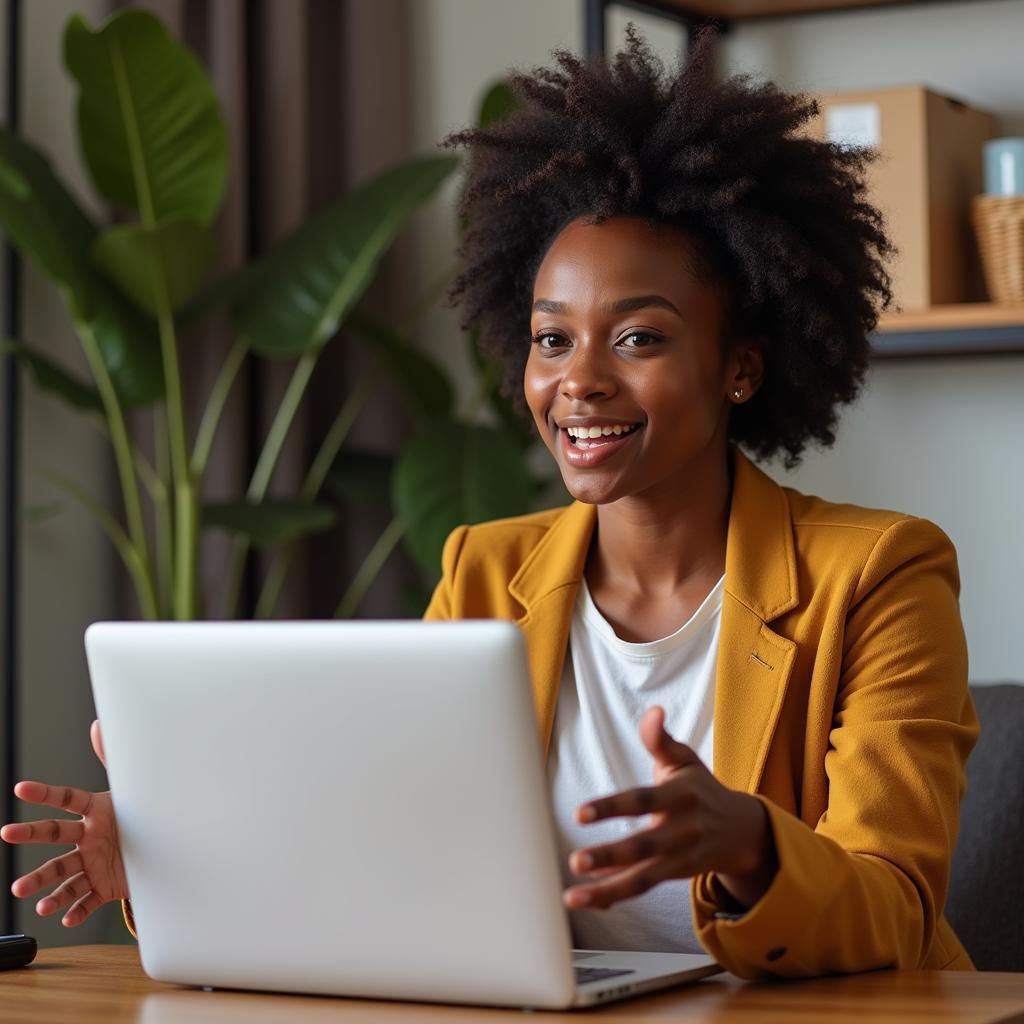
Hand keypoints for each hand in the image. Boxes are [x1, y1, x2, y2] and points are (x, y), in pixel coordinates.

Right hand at [1, 720, 127, 926]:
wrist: (164, 850)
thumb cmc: (142, 817)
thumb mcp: (133, 790)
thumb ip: (115, 759)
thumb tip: (98, 725)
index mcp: (96, 812)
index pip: (67, 799)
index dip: (46, 793)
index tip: (20, 788)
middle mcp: (88, 839)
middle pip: (55, 838)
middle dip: (30, 836)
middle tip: (5, 834)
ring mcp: (93, 864)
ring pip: (64, 876)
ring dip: (46, 887)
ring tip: (29, 895)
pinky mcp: (104, 887)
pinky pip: (86, 901)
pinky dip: (76, 911)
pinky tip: (65, 918)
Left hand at [563, 705, 776, 911]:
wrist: (743, 831)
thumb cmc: (701, 789)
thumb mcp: (685, 760)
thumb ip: (661, 739)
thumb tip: (653, 711)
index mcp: (681, 796)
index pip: (641, 801)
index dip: (611, 807)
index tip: (579, 814)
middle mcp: (682, 830)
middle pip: (642, 847)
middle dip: (608, 856)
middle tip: (575, 861)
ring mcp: (680, 858)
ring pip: (642, 879)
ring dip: (606, 890)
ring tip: (571, 898)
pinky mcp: (675, 877)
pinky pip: (643, 887)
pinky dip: (614, 894)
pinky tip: (588, 898)